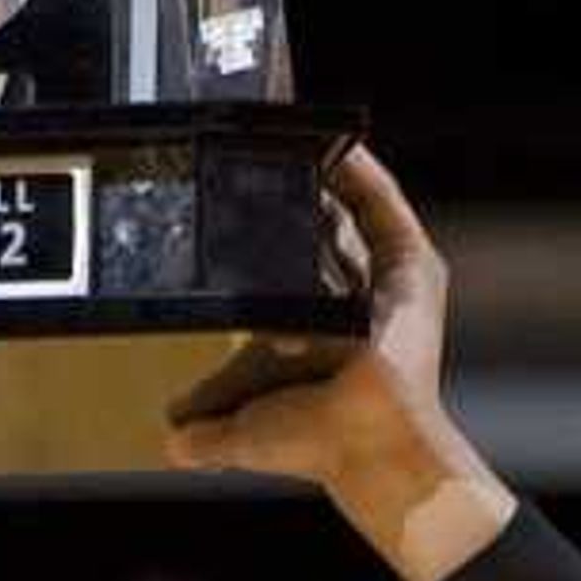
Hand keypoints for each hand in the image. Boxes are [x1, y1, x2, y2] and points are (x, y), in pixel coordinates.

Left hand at [165, 146, 519, 580]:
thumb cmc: (318, 443)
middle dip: (287, 195)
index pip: (281, 270)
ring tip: (288, 136)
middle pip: (316, 232)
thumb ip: (205, 435)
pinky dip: (364, 174)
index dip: (256, 237)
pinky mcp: (411, 268)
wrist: (367, 443)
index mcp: (314, 332)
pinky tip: (336, 144)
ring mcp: (384, 283)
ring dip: (322, 175)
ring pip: (349, 212)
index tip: (223, 204)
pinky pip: (385, 207)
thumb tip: (169, 441)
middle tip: (248, 158)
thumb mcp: (241, 433)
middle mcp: (351, 303)